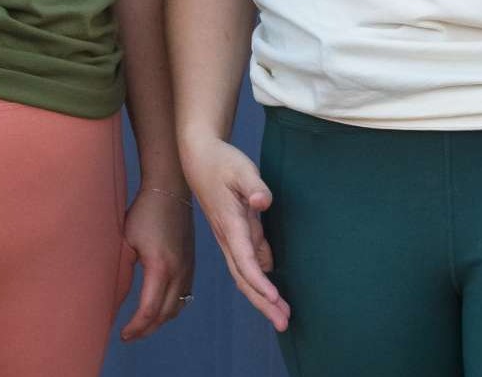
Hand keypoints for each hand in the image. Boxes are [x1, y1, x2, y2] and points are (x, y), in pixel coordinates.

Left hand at [118, 184, 196, 341]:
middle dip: (146, 329)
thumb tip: (116, 294)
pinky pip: (185, 294)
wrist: (170, 189)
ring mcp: (188, 267)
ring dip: (160, 320)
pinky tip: (159, 308)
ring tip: (142, 325)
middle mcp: (179, 271)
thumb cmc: (144, 212)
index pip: (149, 310)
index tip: (122, 334)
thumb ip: (124, 269)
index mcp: (161, 267)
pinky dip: (172, 307)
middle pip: (165, 313)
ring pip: (177, 306)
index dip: (136, 327)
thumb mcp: (127, 241)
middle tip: (129, 335)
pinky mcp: (191, 262)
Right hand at [181, 135, 288, 329]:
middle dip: (263, 303)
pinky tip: (271, 292)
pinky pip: (246, 265)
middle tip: (283, 322)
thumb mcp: (242, 168)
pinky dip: (258, 282)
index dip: (259, 282)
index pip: (245, 259)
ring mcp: (229, 239)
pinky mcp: (233, 236)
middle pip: (244, 277)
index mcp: (231, 224)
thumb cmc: (222, 163)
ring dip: (262, 297)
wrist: (198, 159)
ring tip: (282, 315)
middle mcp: (228, 237)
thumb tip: (263, 202)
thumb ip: (255, 185)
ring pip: (244, 275)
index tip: (275, 299)